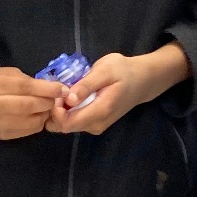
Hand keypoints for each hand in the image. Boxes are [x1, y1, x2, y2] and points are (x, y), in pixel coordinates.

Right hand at [0, 66, 64, 140]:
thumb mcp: (3, 74)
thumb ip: (25, 80)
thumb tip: (51, 88)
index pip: (26, 87)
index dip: (47, 89)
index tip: (62, 89)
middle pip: (30, 105)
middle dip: (48, 102)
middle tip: (55, 100)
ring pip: (30, 121)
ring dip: (44, 114)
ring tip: (46, 108)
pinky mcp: (0, 135)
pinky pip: (26, 131)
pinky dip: (36, 124)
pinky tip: (36, 117)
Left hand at [46, 44, 190, 135]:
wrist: (142, 80)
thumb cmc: (123, 71)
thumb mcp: (105, 71)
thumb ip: (86, 86)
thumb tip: (69, 98)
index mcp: (99, 112)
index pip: (66, 123)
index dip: (55, 110)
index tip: (57, 92)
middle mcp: (95, 125)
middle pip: (64, 126)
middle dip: (55, 110)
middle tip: (59, 89)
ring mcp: (95, 126)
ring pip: (67, 125)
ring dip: (60, 110)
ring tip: (65, 90)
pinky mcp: (94, 123)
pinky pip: (73, 121)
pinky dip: (67, 110)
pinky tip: (71, 95)